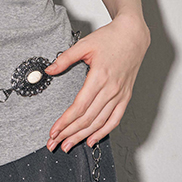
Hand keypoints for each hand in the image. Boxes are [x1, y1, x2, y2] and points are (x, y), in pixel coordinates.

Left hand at [44, 15, 149, 152]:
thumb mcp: (84, 45)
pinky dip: (103, 132)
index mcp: (99, 76)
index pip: (79, 106)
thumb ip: (65, 59)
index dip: (65, 122)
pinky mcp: (125, 96)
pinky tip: (92, 140)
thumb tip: (48, 70)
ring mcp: (120, 94)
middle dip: (69, 134)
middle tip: (54, 144)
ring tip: (68, 145)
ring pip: (99, 122)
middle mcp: (111, 89)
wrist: (133, 36)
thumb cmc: (110, 38)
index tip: (53, 131)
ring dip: (83, 136)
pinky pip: (115, 119)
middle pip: (87, 118)